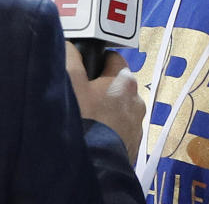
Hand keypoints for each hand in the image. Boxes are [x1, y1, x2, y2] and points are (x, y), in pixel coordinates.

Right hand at [66, 43, 144, 162]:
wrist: (94, 165)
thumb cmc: (84, 119)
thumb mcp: (71, 81)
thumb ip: (71, 57)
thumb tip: (70, 44)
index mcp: (125, 81)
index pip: (114, 58)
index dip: (97, 62)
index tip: (84, 71)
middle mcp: (137, 100)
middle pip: (117, 85)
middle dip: (102, 88)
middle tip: (81, 97)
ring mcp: (137, 125)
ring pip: (120, 108)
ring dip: (107, 110)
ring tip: (86, 120)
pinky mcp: (134, 145)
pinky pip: (121, 129)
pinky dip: (110, 129)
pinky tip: (94, 136)